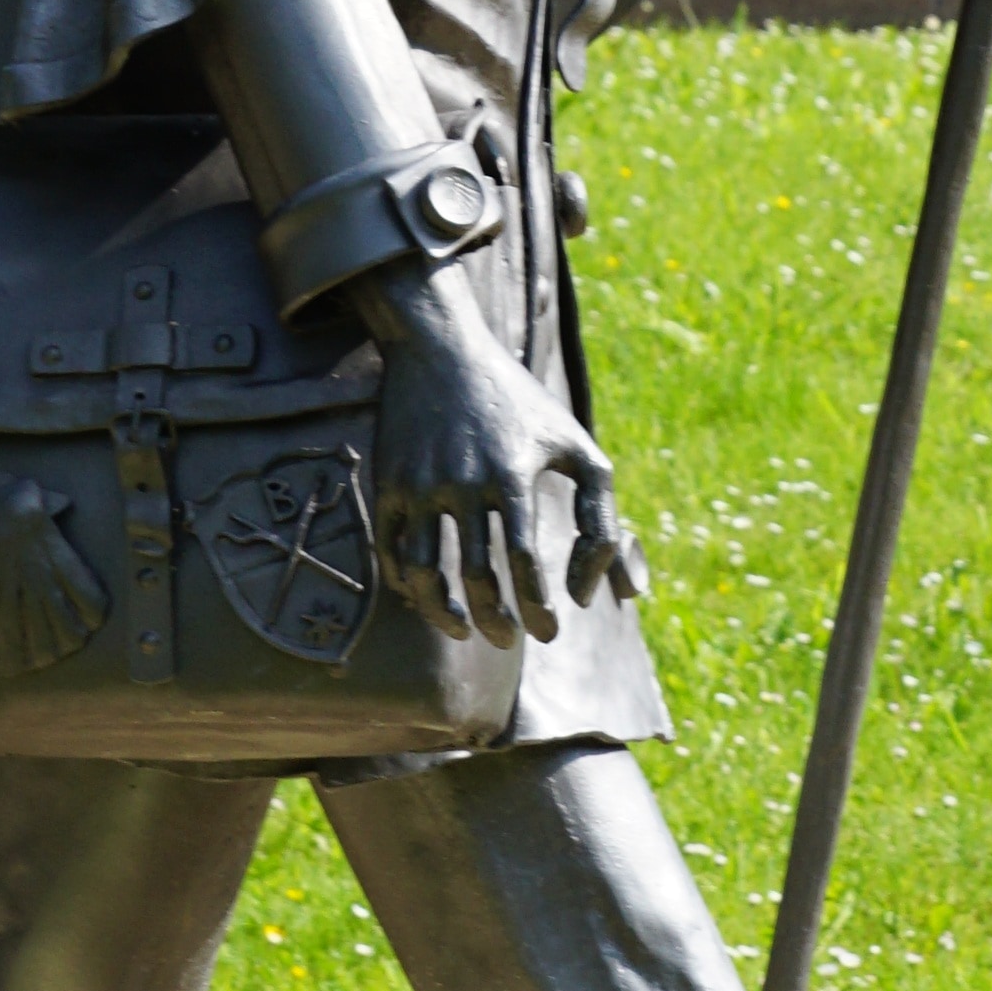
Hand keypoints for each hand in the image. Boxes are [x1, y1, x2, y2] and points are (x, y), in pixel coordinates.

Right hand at [361, 283, 646, 647]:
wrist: (441, 350)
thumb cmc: (521, 405)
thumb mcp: (576, 447)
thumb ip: (603, 520)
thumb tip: (597, 595)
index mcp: (513, 474)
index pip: (525, 564)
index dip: (537, 609)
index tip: (548, 633)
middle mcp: (463, 481)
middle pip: (476, 577)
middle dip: (496, 621)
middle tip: (511, 641)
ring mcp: (420, 483)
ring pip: (425, 574)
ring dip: (444, 615)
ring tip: (464, 631)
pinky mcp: (389, 482)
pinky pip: (393, 552)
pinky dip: (409, 585)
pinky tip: (431, 596)